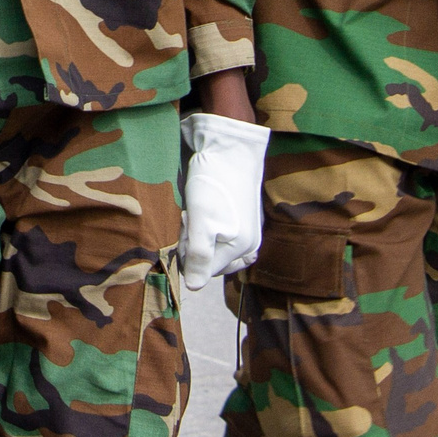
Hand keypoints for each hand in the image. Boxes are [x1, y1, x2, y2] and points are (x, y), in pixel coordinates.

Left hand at [179, 110, 269, 289]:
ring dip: (198, 233)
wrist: (229, 148)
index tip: (188, 224)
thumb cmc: (213, 183)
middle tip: (191, 215)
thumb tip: (193, 288)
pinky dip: (206, 226)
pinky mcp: (242, 221)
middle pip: (208, 261)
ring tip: (196, 210)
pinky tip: (204, 208)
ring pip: (212, 248)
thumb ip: (198, 255)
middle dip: (193, 242)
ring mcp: (247, 234)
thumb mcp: (200, 220)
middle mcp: (249, 247)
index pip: (203, 271)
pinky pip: (219, 236)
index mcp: (242, 250)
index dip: (188, 251)